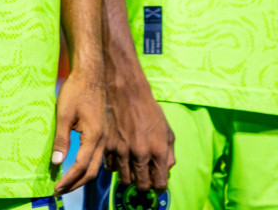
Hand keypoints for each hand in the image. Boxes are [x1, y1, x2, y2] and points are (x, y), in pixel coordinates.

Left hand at [52, 65, 105, 194]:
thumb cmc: (76, 91)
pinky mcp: (103, 133)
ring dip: (81, 177)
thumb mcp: (63, 114)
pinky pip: (98, 156)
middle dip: (75, 184)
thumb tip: (57, 162)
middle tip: (60, 191)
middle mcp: (103, 141)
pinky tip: (78, 168)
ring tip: (66, 183)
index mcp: (94, 137)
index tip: (56, 188)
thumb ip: (62, 139)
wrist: (92, 74)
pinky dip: (87, 167)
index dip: (68, 180)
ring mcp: (105, 137)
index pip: (81, 166)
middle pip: (91, 171)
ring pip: (96, 165)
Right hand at [104, 72, 173, 192]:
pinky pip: (111, 167)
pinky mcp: (108, 145)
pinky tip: (120, 157)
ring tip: (131, 168)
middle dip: (143, 185)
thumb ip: (169, 155)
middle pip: (141, 185)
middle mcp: (140, 154)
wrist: (127, 93)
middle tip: (143, 177)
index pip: (159, 184)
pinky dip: (115, 166)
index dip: (158, 185)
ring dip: (129, 177)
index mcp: (158, 151)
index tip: (155, 182)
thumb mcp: (168, 132)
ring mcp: (122, 151)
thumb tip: (165, 171)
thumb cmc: (150, 111)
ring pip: (124, 179)